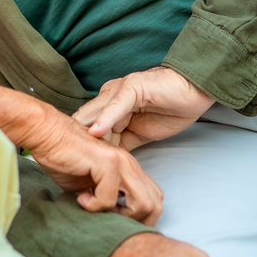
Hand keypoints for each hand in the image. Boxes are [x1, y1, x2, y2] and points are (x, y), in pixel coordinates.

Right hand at [15, 105, 163, 224]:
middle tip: (109, 221)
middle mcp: (130, 164)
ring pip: (141, 203)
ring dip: (119, 216)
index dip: (140, 218)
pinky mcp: (106, 162)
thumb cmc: (63, 157)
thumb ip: (105, 198)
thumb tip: (110, 219)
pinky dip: (94, 206)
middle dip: (134, 222)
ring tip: (96, 209)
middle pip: (155, 204)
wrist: (47, 134)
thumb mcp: (89, 184)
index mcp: (129, 169)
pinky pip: (110, 198)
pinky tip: (81, 198)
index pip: (154, 199)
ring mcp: (121, 162)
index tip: (117, 223)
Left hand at [74, 67, 214, 150]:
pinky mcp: (132, 88)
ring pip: (95, 114)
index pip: (86, 129)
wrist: (193, 90)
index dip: (78, 147)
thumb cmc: (169, 110)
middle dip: (74, 142)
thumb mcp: (140, 134)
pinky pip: (116, 105)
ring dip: (84, 133)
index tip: (68, 168)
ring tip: (72, 150)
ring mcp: (119, 92)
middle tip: (63, 163)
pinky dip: (106, 119)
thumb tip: (107, 164)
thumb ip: (122, 143)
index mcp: (109, 109)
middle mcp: (109, 99)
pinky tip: (96, 132)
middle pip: (84, 122)